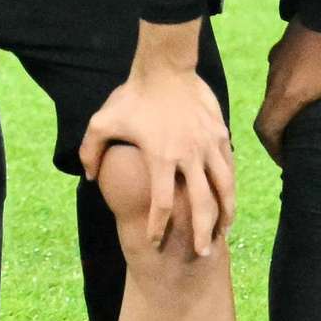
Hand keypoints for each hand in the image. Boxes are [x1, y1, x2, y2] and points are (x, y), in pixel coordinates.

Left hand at [82, 61, 236, 254]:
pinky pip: (229, 166)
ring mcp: (208, 145)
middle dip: (202, 233)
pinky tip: (228, 198)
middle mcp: (188, 156)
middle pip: (202, 204)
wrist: (165, 66)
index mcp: (160, 157)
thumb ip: (91, 151)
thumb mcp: (102, 121)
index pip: (162, 204)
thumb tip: (90, 177)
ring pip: (224, 187)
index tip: (155, 242)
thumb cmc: (132, 95)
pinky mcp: (220, 134)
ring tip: (223, 232)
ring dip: (225, 213)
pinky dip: (230, 186)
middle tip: (203, 253)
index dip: (158, 227)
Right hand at [253, 22, 320, 160]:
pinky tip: (307, 90)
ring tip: (303, 123)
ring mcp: (276, 63)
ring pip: (271, 96)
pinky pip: (278, 78)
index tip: (287, 160)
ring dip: (283, 112)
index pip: (266, 129)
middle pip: (267, 115)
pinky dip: (286, 92)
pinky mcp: (281, 51)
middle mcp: (275, 80)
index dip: (273, 150)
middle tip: (296, 148)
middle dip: (279, 135)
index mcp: (288, 94)